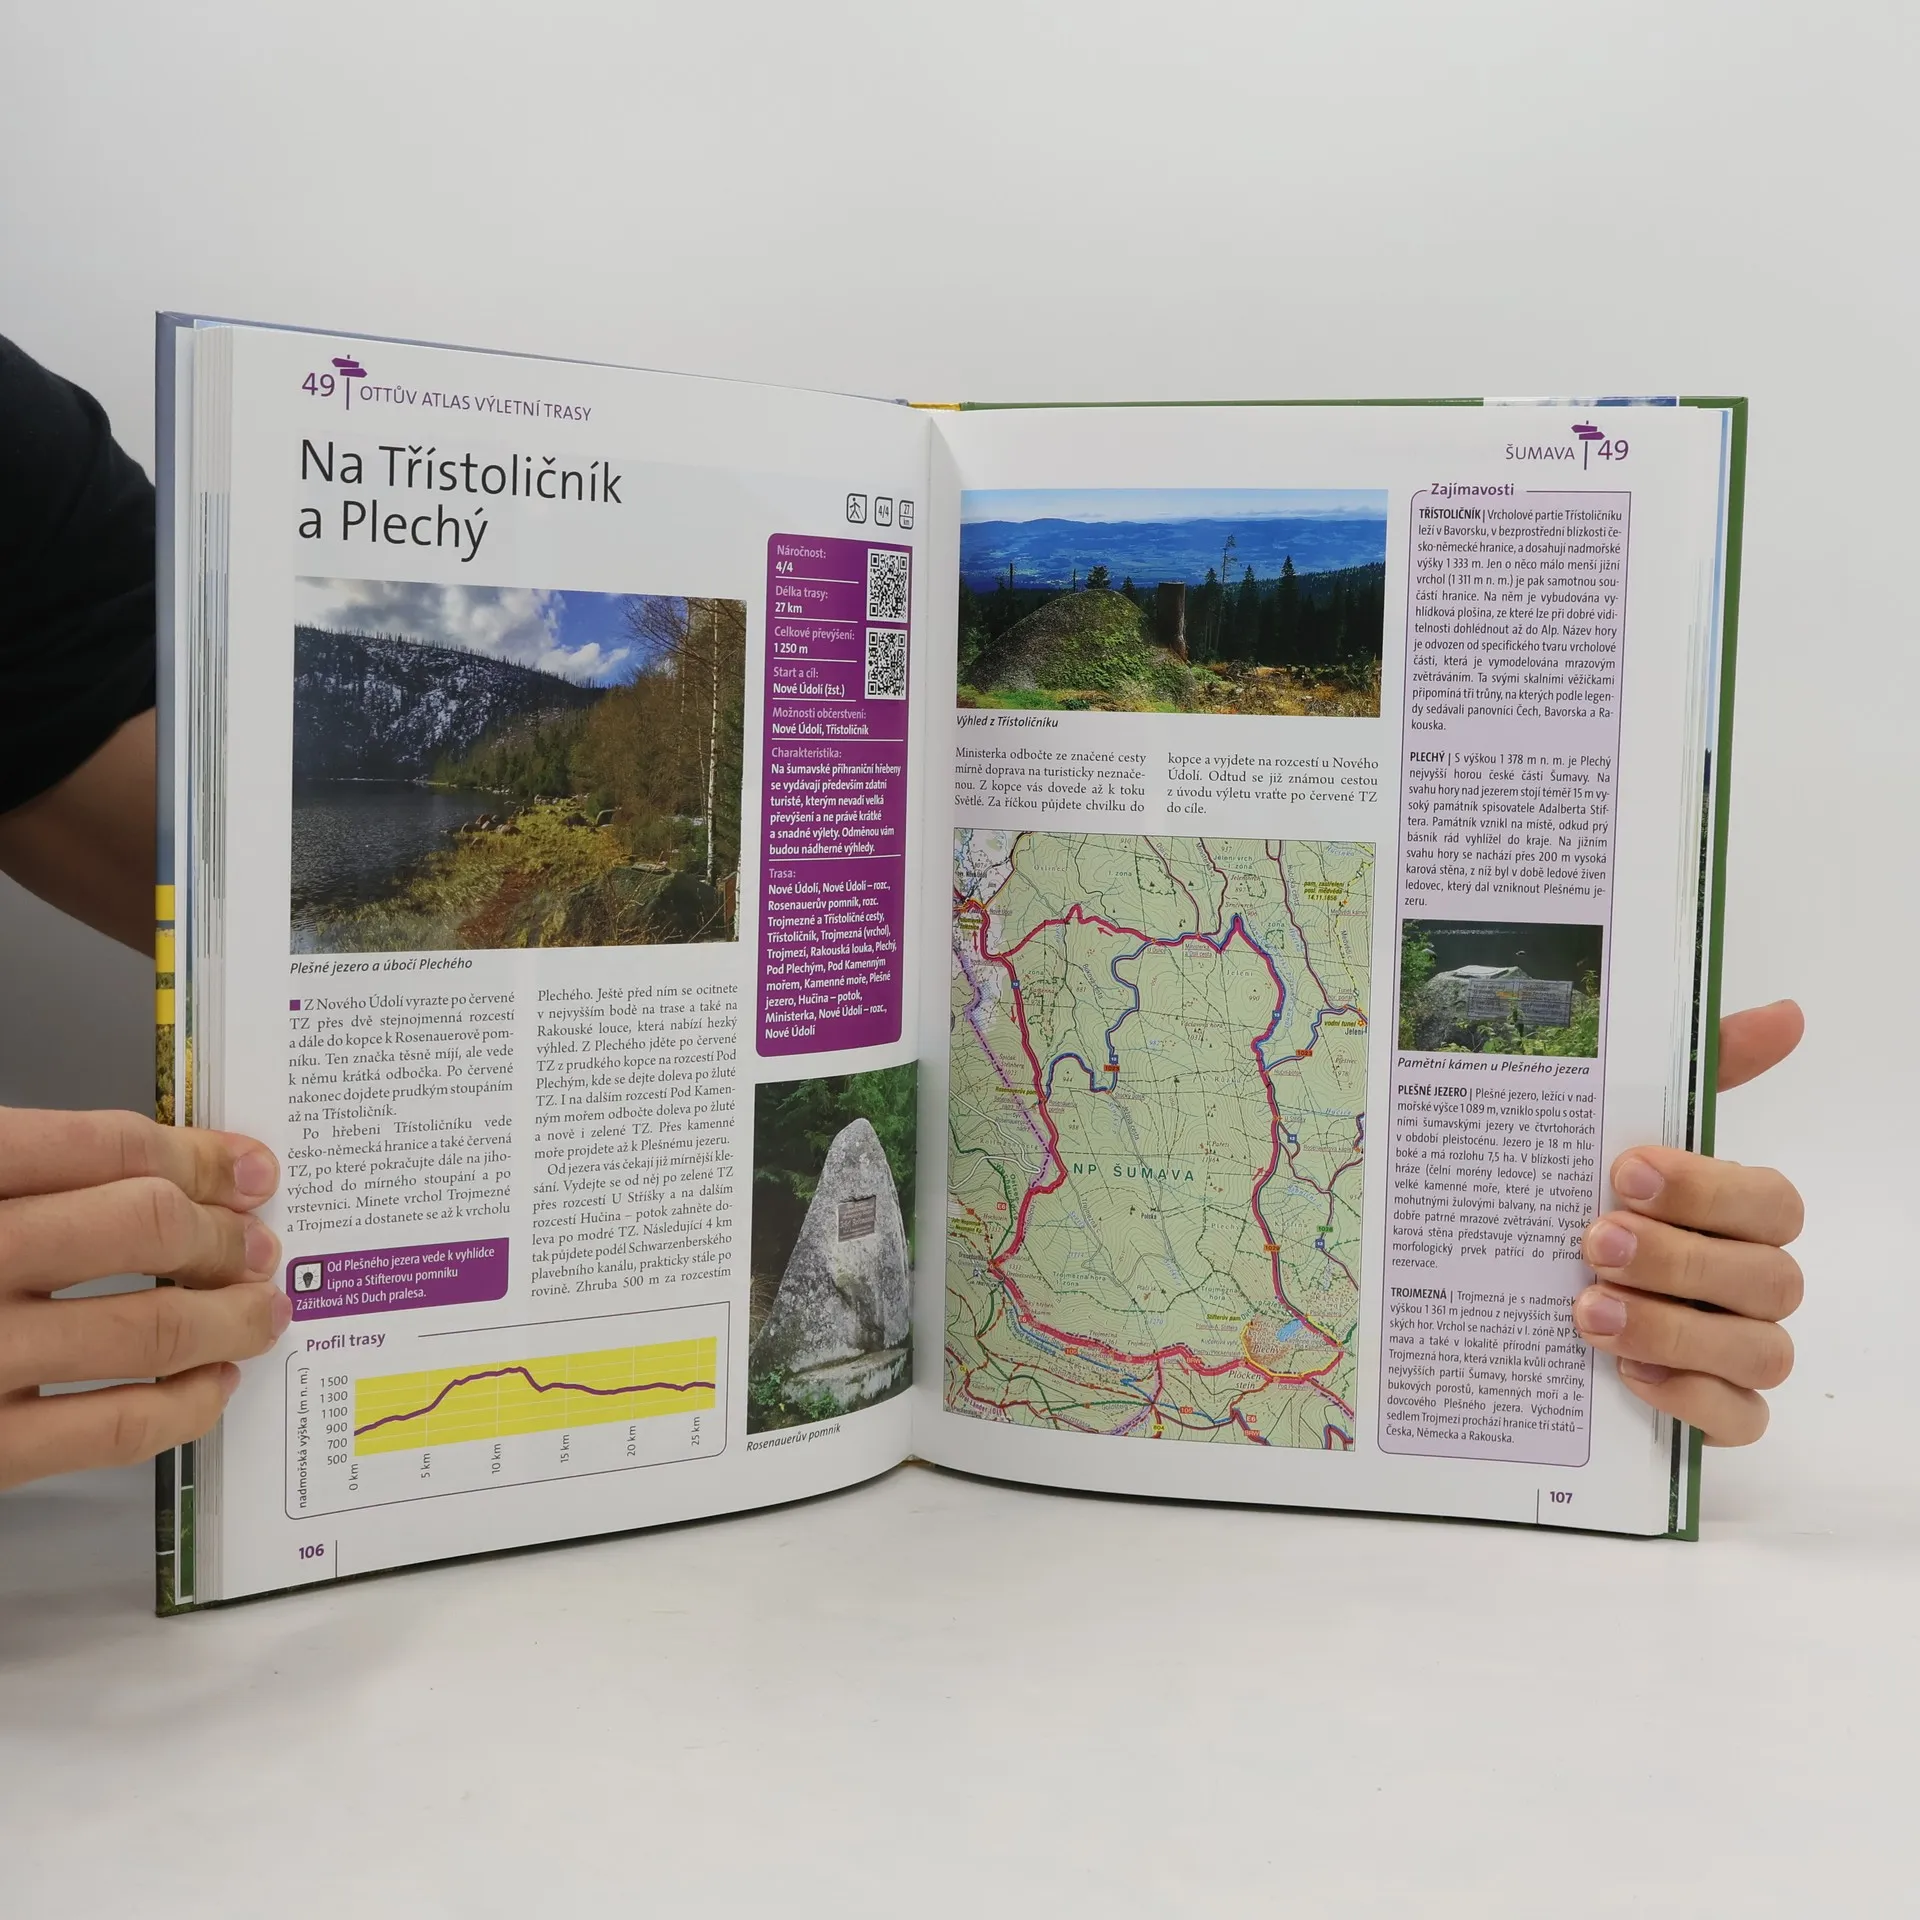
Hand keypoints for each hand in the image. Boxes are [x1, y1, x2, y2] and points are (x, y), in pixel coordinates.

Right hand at [0, 1108, 285, 1488]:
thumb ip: (26, 1169)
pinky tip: (210, 1383)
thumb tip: (165, 1167)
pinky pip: (117, 1429)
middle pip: (144, 1225)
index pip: (106, 1146)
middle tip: (258, 1242)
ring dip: (231, 1316)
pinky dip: (187, 1404)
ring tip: (261, 1309)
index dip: (199, 1156)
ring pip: (153, 1325)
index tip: (246, 1168)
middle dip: (223, 1233)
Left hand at [1572, 1001, 1804, 1444]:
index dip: (1707, 1189)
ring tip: (1589, 1312)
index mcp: (1738, 1213)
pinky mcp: (1716, 1411)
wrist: (1509, 1285)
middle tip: (1595, 1244)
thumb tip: (1785, 1013)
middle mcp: (1752, 1281)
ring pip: (1759, 1350)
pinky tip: (1629, 1377)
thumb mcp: (1621, 1126)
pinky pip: (1742, 1421)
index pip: (1771, 1202)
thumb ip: (1701, 1068)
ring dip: (1675, 1330)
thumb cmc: (1590, 1197)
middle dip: (1679, 1260)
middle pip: (1768, 1278)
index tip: (1624, 1172)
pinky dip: (1692, 1401)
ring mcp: (1740, 1349)